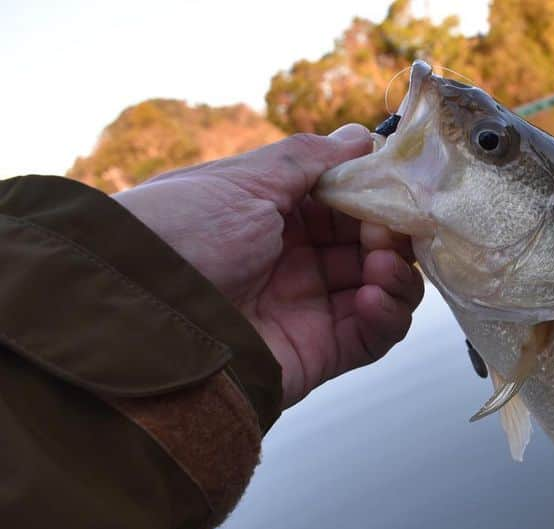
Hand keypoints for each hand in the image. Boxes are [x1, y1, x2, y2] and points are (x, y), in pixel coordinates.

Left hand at [113, 126, 423, 407]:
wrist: (139, 314)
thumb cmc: (181, 233)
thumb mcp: (243, 181)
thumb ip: (309, 158)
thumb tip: (362, 136)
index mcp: (278, 216)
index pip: (349, 205)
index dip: (378, 196)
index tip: (398, 186)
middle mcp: (297, 262)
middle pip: (374, 247)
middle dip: (393, 235)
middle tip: (389, 230)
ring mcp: (310, 309)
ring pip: (384, 291)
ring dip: (398, 275)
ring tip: (381, 264)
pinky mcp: (319, 353)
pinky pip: (373, 337)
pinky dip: (388, 316)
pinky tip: (375, 297)